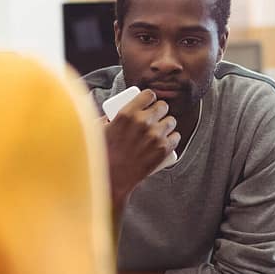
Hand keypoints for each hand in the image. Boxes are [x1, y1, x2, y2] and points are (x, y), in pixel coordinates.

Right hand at [103, 90, 178, 208]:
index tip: (147, 103)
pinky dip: (172, 139)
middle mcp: (143, 122)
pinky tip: (164, 142)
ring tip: (159, 131)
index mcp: (126, 114)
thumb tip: (110, 116)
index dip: (149, 98)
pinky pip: (176, 137)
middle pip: (163, 106)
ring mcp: (155, 135)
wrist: (112, 179)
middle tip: (153, 118)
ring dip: (166, 124)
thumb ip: (106, 120)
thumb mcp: (98, 132)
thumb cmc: (103, 156)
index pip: (149, 94)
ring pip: (171, 121)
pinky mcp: (164, 149)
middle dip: (159, 111)